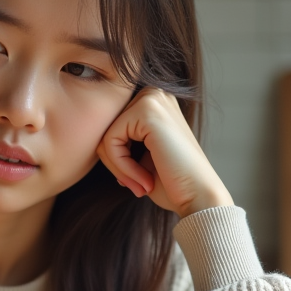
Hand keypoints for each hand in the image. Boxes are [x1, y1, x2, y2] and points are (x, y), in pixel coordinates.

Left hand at [96, 88, 233, 217]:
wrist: (200, 197)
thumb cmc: (172, 183)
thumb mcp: (140, 158)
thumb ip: (119, 143)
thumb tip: (90, 140)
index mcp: (153, 103)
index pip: (112, 128)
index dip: (116, 160)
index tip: (135, 182)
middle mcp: (154, 93)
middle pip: (105, 128)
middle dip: (115, 163)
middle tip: (136, 186)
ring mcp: (152, 98)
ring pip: (105, 135)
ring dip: (118, 167)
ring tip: (140, 184)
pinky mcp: (148, 110)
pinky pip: (111, 141)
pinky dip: (122, 167)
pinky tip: (143, 179)